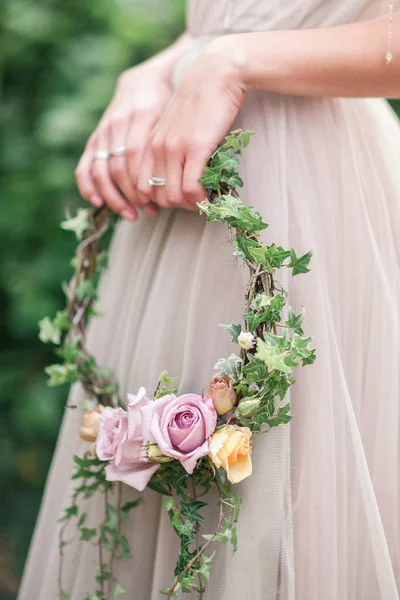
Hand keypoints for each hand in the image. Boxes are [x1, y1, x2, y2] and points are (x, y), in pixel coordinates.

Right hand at [75, 64, 172, 220]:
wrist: (148, 76)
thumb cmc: (170, 102)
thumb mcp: (178, 116)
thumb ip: (180, 141)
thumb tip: (194, 176)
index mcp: (141, 116)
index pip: (136, 156)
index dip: (144, 183)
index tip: (159, 204)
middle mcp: (119, 123)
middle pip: (120, 167)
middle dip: (134, 195)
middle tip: (151, 212)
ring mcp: (104, 130)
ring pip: (102, 170)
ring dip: (115, 196)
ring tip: (131, 215)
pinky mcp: (96, 137)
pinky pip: (86, 165)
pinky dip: (88, 186)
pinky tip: (98, 202)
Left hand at [139, 38, 244, 209]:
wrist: (216, 73)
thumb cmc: (202, 101)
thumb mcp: (177, 126)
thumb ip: (172, 148)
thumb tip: (181, 176)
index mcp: (149, 143)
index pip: (141, 187)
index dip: (158, 202)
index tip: (179, 202)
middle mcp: (156, 148)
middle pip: (157, 196)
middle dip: (176, 207)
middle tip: (197, 204)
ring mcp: (174, 149)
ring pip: (173, 196)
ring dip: (190, 206)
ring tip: (206, 202)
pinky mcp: (194, 148)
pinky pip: (191, 188)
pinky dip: (201, 199)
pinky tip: (212, 195)